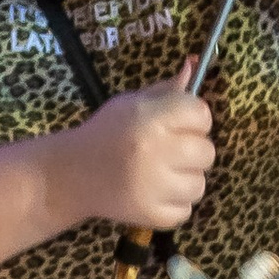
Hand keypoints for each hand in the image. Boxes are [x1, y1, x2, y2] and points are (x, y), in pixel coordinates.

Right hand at [66, 67, 214, 234]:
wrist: (71, 175)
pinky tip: (153, 193)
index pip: (202, 115)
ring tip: (160, 174)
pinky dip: (173, 204)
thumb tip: (195, 63)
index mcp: (151, 118)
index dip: (193, 119)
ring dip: (185, 180)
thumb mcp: (132, 104)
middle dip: (192, 151)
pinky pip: (186, 210)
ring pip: (199, 184)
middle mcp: (156, 152)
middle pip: (207, 152)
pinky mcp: (152, 215)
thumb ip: (166, 90)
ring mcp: (155, 187)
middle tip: (168, 152)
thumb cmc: (105, 133)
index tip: (178, 124)